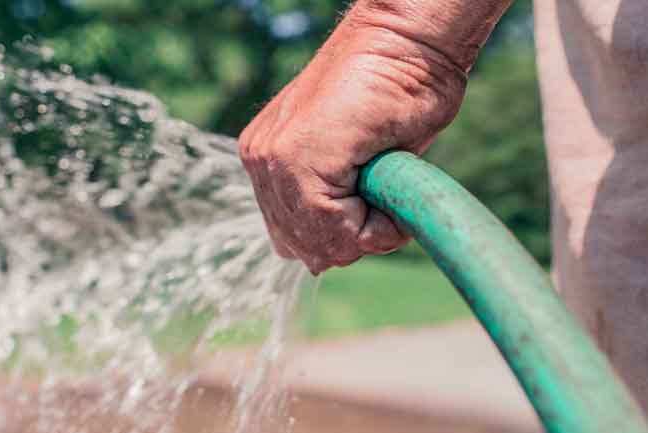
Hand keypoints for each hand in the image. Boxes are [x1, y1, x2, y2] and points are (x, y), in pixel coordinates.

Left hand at [240, 1, 479, 273]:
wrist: (408, 41)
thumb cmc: (397, 93)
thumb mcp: (359, 164)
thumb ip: (331, 205)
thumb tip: (316, 263)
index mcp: (269, 161)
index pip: (296, 238)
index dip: (345, 237)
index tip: (378, 203)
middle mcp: (261, 161)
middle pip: (304, 248)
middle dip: (352, 239)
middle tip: (384, 197)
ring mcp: (272, 159)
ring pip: (320, 244)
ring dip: (366, 232)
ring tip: (388, 188)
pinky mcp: (295, 157)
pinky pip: (335, 229)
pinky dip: (376, 226)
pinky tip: (389, 188)